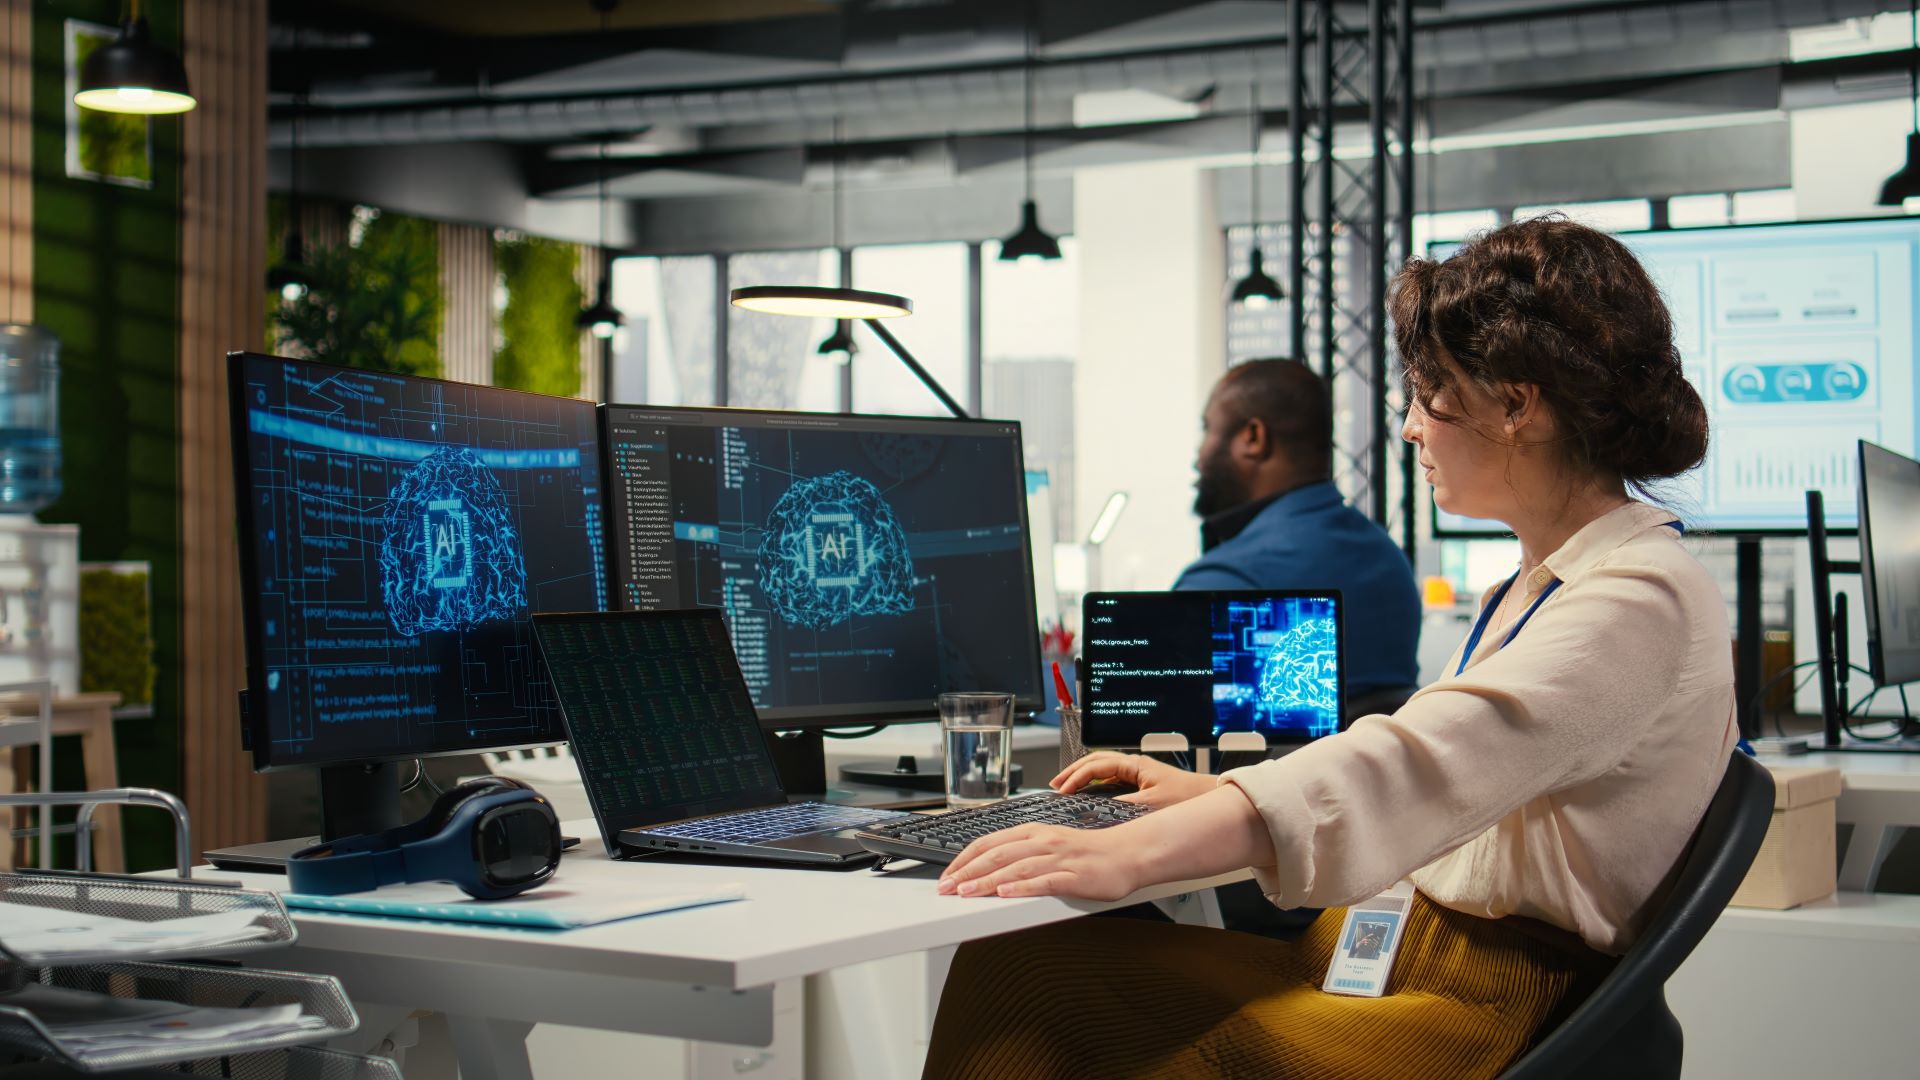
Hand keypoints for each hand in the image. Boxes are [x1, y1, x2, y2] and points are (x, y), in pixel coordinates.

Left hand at [936, 822, 1141, 900]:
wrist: (1127, 853)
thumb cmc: (1087, 852)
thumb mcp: (1048, 844)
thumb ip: (1021, 853)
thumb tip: (989, 867)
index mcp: (1032, 832)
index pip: (989, 842)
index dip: (964, 859)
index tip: (947, 875)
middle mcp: (1042, 841)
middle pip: (997, 855)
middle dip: (967, 872)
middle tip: (947, 887)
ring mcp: (1058, 858)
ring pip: (1016, 867)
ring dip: (987, 880)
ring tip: (966, 892)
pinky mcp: (1074, 876)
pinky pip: (1045, 881)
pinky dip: (1023, 887)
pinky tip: (1006, 893)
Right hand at [1051, 751, 1218, 808]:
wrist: (1207, 797)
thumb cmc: (1186, 797)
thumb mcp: (1152, 804)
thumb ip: (1124, 806)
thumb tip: (1100, 809)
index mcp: (1134, 764)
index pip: (1097, 765)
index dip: (1077, 778)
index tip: (1063, 791)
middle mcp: (1133, 765)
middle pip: (1095, 762)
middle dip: (1072, 772)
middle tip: (1055, 784)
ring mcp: (1135, 773)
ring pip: (1101, 769)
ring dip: (1082, 777)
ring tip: (1065, 787)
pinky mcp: (1139, 782)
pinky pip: (1109, 779)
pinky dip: (1094, 784)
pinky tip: (1087, 794)